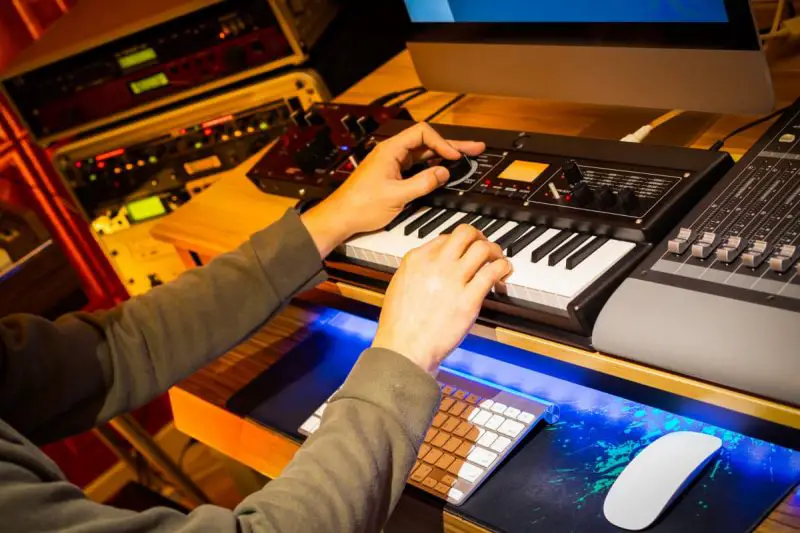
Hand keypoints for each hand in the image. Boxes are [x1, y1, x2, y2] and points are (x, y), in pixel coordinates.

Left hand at [301, 122, 484, 256]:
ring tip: (464, 158)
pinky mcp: (392, 175)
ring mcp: (392, 163)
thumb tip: (442, 173)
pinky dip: (431, 167)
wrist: (340, 217)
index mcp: (390, 150)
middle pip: (426, 142)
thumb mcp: (396, 196)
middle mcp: (391, 153)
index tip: (454, 157)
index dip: (442, 143)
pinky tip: (442, 170)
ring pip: (422, 154)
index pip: (422, 134)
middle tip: (473, 148)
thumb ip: (422, 183)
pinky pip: (416, 166)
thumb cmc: (360, 205)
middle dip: (450, 146)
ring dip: (442, 156)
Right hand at [372, 225, 511, 373]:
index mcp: (416, 259)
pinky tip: (504, 274)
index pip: (445, 237)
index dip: (460, 243)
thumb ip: (417, 271)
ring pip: (483, 248)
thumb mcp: (399, 286)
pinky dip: (503, 268)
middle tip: (486, 246)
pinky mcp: (469, 299)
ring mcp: (453, 280)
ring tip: (498, 260)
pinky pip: (493, 272)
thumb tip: (433, 265)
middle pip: (466, 233)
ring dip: (495, 252)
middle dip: (480, 237)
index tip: (467, 250)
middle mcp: (436, 264)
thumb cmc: (399, 326)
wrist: (404, 349)